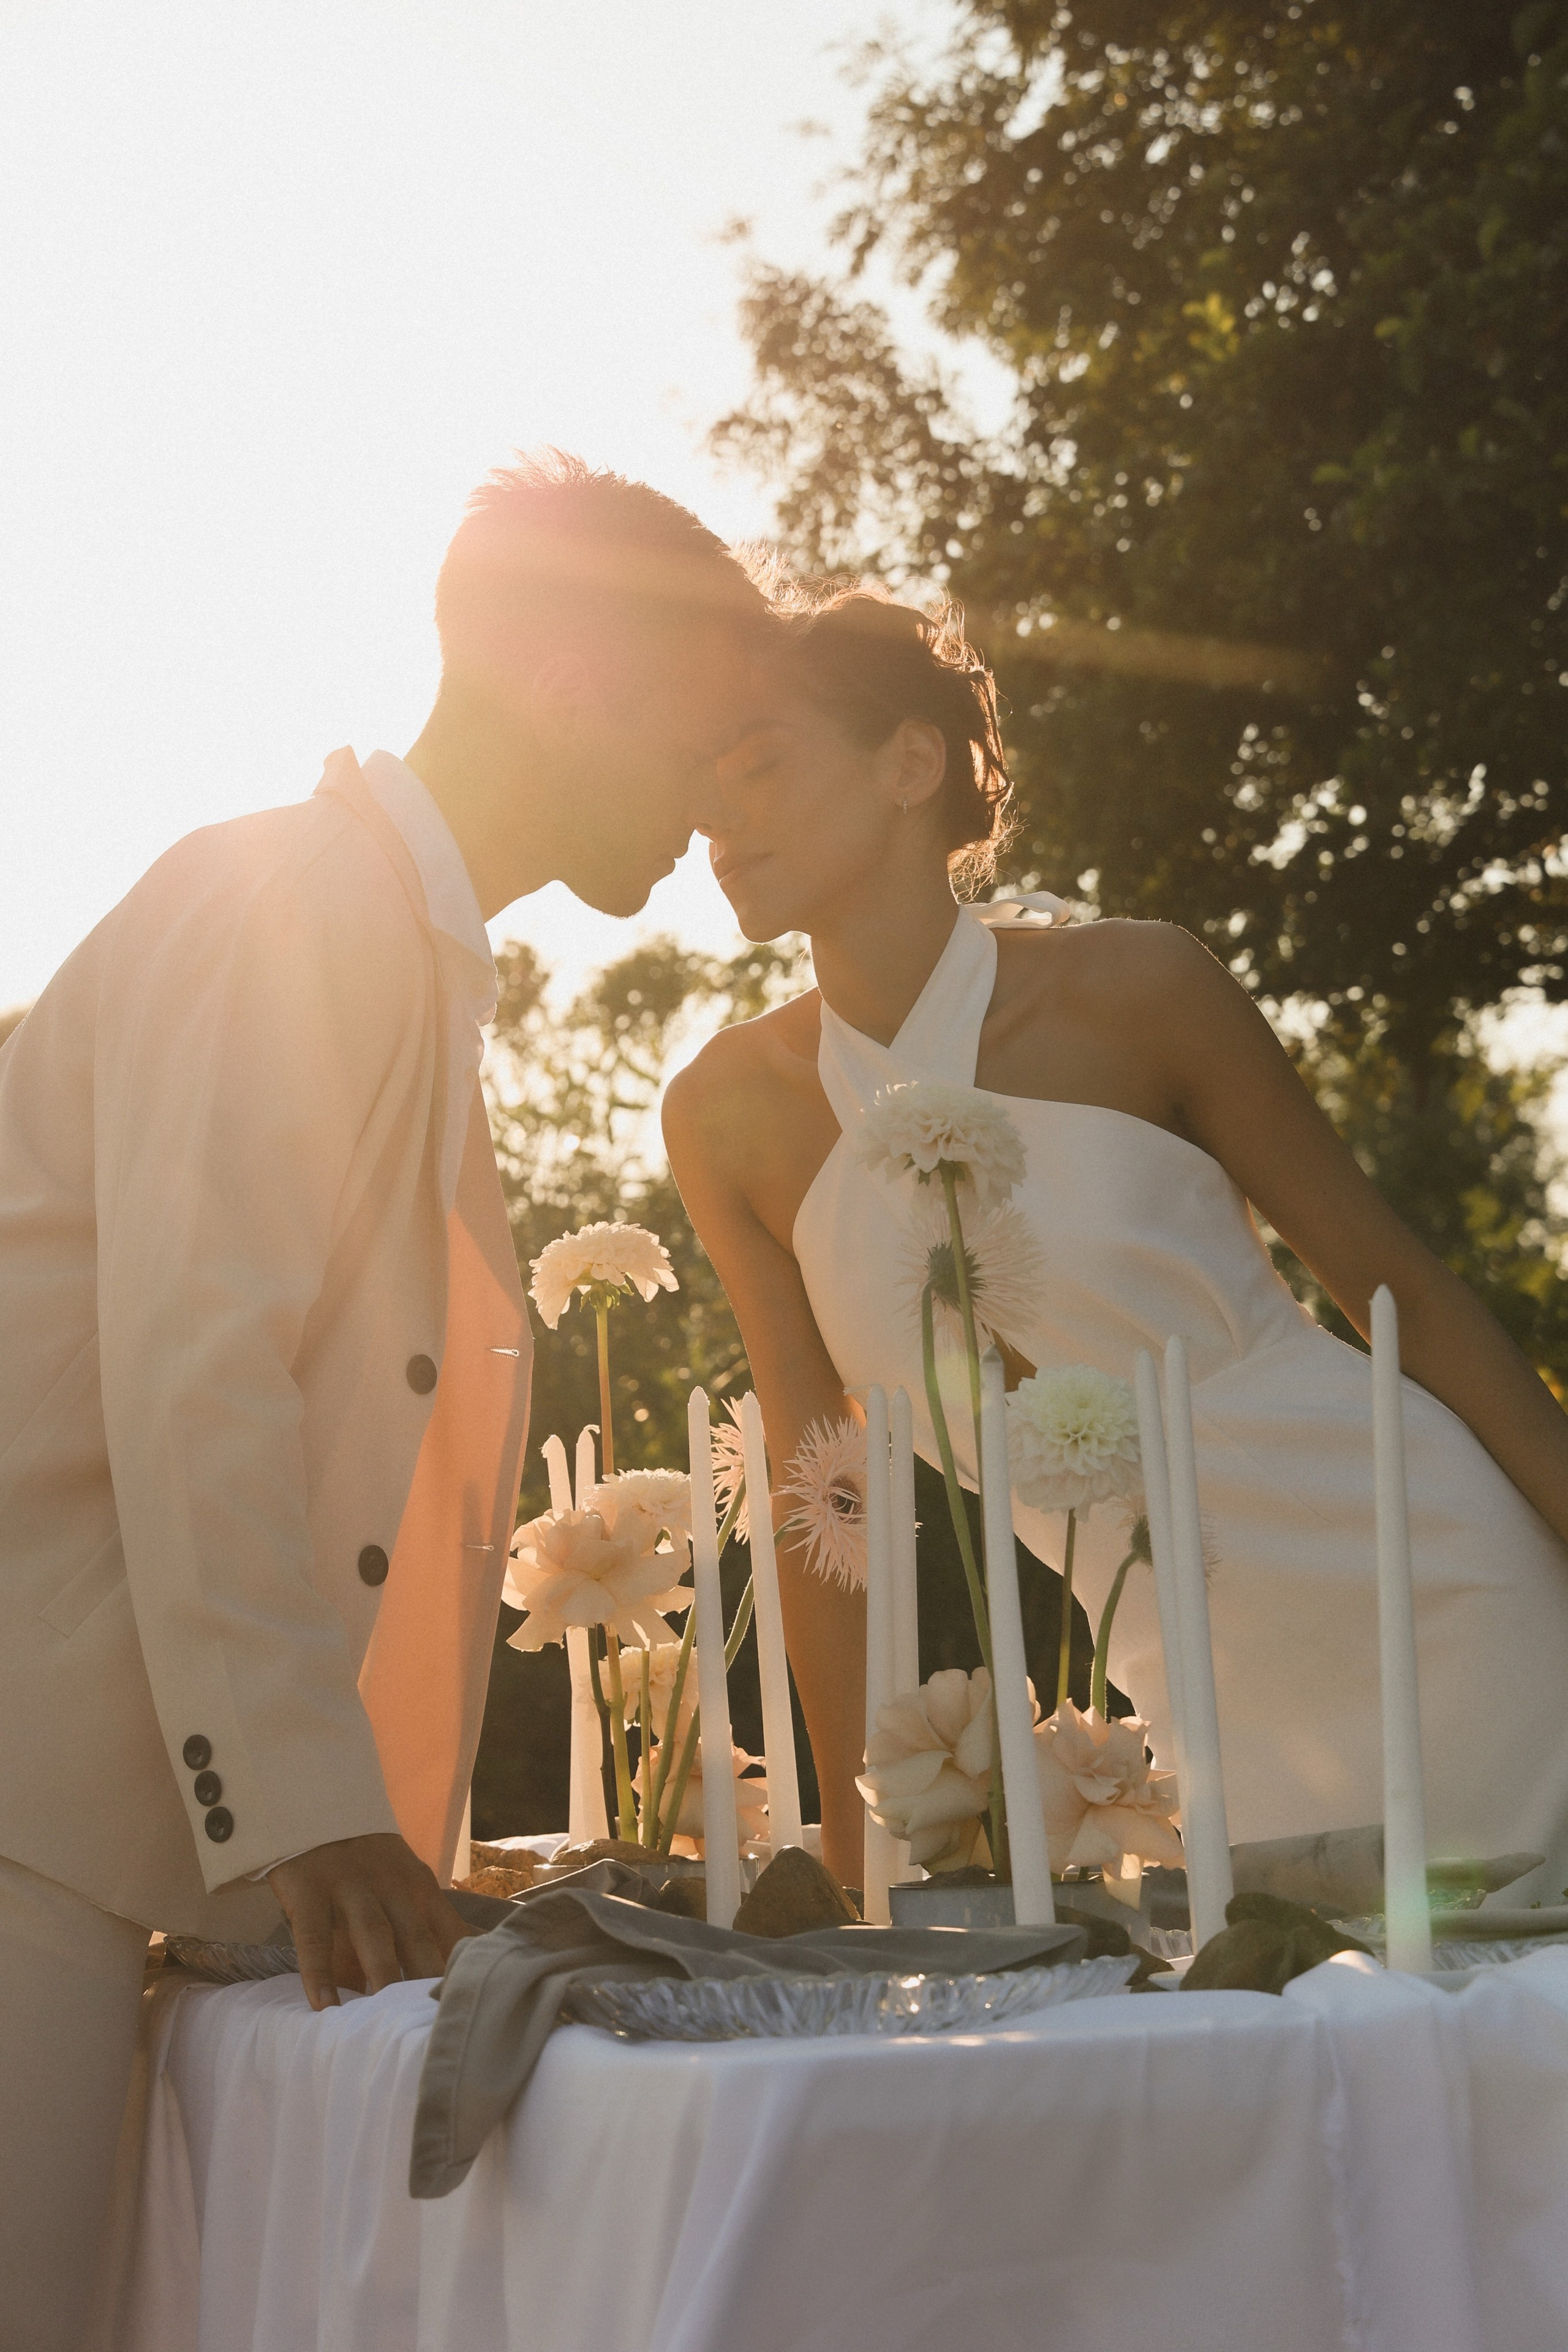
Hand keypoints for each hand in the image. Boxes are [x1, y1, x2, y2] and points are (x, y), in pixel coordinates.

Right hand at [267, 1832, 476, 2010]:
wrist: (317, 1807)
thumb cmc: (368, 1863)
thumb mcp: (406, 1886)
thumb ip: (430, 1931)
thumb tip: (460, 1978)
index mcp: (421, 1888)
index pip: (450, 1931)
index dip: (463, 1968)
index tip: (476, 2003)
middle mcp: (392, 1887)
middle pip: (417, 1935)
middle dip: (429, 1975)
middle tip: (438, 2020)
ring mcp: (351, 1887)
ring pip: (373, 1932)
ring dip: (383, 1970)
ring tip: (387, 2016)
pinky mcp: (310, 1890)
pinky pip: (314, 1936)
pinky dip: (318, 1971)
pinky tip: (323, 2006)